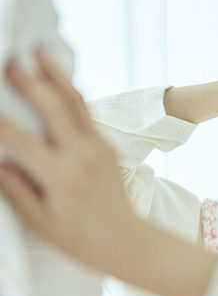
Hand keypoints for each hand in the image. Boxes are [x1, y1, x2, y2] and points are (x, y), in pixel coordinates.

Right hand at [0, 53, 140, 272]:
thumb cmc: (80, 239)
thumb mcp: (41, 222)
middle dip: (30, 80)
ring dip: (57, 76)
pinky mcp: (109, 147)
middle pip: (54, 106)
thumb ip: (17, 190)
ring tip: (39, 53)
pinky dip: (70, 94)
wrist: (128, 241)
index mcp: (61, 176)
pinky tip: (57, 83)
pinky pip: (86, 114)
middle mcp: (83, 156)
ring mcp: (100, 148)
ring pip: (77, 103)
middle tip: (9, 61)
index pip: (19, 138)